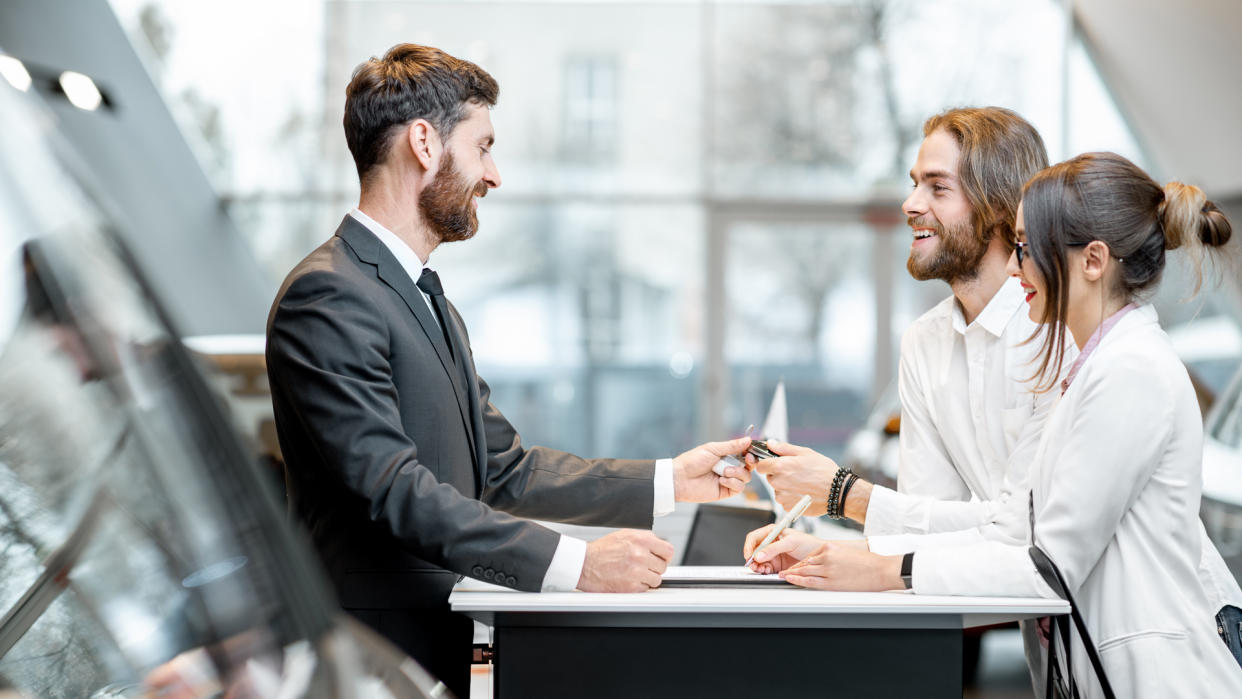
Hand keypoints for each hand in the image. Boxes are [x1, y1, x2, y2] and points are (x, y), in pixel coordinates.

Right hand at [578, 529, 674, 592]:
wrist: (585, 564)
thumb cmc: (602, 550)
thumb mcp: (625, 535)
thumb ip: (644, 539)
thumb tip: (659, 547)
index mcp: (641, 539)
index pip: (668, 550)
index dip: (665, 556)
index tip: (661, 559)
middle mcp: (640, 554)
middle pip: (662, 566)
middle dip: (654, 568)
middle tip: (642, 567)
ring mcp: (637, 571)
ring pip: (656, 579)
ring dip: (647, 578)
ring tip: (634, 574)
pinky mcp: (631, 586)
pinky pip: (645, 589)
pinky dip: (638, 586)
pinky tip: (628, 579)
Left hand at [672, 437, 752, 502]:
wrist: (680, 478)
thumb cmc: (692, 461)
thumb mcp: (713, 449)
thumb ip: (732, 446)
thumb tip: (748, 440)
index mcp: (726, 455)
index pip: (745, 454)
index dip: (751, 452)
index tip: (751, 451)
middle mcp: (729, 467)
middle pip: (749, 466)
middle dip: (750, 462)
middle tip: (746, 459)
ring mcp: (728, 480)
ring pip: (746, 477)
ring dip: (738, 473)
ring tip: (724, 472)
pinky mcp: (726, 491)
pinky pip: (739, 488)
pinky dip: (733, 483)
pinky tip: (721, 481)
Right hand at [743, 525, 824, 573]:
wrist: (820, 557)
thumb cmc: (809, 544)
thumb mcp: (791, 542)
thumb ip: (774, 548)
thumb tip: (759, 555)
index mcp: (772, 533)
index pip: (754, 538)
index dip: (749, 546)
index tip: (750, 556)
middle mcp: (770, 543)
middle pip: (754, 551)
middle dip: (752, 558)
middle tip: (754, 565)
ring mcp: (773, 555)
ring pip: (757, 561)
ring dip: (757, 566)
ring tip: (761, 570)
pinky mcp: (776, 565)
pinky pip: (765, 568)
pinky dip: (763, 571)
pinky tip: (766, 572)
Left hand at [752, 440, 840, 516]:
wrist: (837, 492)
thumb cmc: (824, 471)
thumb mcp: (805, 453)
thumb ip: (784, 448)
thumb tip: (770, 443)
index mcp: (780, 466)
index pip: (760, 466)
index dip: (766, 464)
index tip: (774, 464)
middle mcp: (778, 482)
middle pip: (769, 478)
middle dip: (778, 475)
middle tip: (795, 473)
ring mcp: (782, 496)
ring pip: (777, 489)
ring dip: (784, 487)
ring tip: (802, 484)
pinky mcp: (788, 507)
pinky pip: (784, 500)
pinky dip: (791, 498)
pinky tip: (803, 493)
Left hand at [780, 542, 902, 591]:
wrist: (880, 570)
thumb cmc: (866, 562)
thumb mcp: (844, 552)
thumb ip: (830, 555)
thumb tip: (818, 562)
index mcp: (829, 546)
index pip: (809, 555)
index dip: (799, 561)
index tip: (793, 564)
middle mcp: (826, 556)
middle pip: (804, 562)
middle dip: (792, 567)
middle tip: (783, 570)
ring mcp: (828, 569)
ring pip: (804, 571)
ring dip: (792, 573)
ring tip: (783, 575)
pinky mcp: (831, 581)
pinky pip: (810, 581)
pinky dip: (798, 580)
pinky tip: (790, 579)